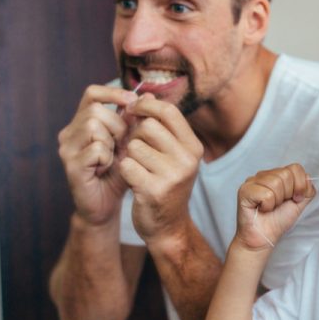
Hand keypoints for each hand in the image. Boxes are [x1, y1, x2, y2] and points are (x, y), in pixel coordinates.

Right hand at [58, 85, 137, 225]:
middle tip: (123, 144)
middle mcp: (69, 132)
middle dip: (117, 125)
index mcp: (81, 123)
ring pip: (93, 126)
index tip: (132, 102)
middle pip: (95, 110)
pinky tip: (106, 168)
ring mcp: (67, 149)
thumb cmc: (118, 173)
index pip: (92, 93)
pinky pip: (95, 148)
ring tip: (113, 157)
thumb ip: (135, 121)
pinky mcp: (70, 165)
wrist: (106, 205)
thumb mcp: (130, 143)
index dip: (113, 93)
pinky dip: (107, 157)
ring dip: (112, 141)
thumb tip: (149, 95)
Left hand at [118, 94, 203, 241]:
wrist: (168, 226)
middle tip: (135, 150)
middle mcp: (188, 159)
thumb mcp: (171, 153)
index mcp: (194, 147)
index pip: (168, 111)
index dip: (146, 106)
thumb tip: (144, 93)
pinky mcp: (154, 190)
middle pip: (148, 127)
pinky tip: (133, 180)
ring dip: (128, 155)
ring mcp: (172, 176)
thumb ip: (160, 125)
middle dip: (135, 135)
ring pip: (134, 146)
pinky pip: (126, 165)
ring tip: (137, 168)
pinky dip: (124, 171)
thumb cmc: (165, 183)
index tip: (133, 110)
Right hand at [236, 164, 316, 249]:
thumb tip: (307, 177)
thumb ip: (307, 189)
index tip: (295, 199)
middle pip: (285, 174)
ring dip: (277, 201)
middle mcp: (263, 175)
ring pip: (275, 183)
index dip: (299, 185)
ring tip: (269, 207)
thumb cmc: (278, 221)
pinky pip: (266, 194)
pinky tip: (261, 209)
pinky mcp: (244, 190)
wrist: (264, 238)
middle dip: (287, 194)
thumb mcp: (299, 203)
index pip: (295, 168)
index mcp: (276, 175)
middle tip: (278, 205)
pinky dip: (268, 206)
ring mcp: (252, 181)